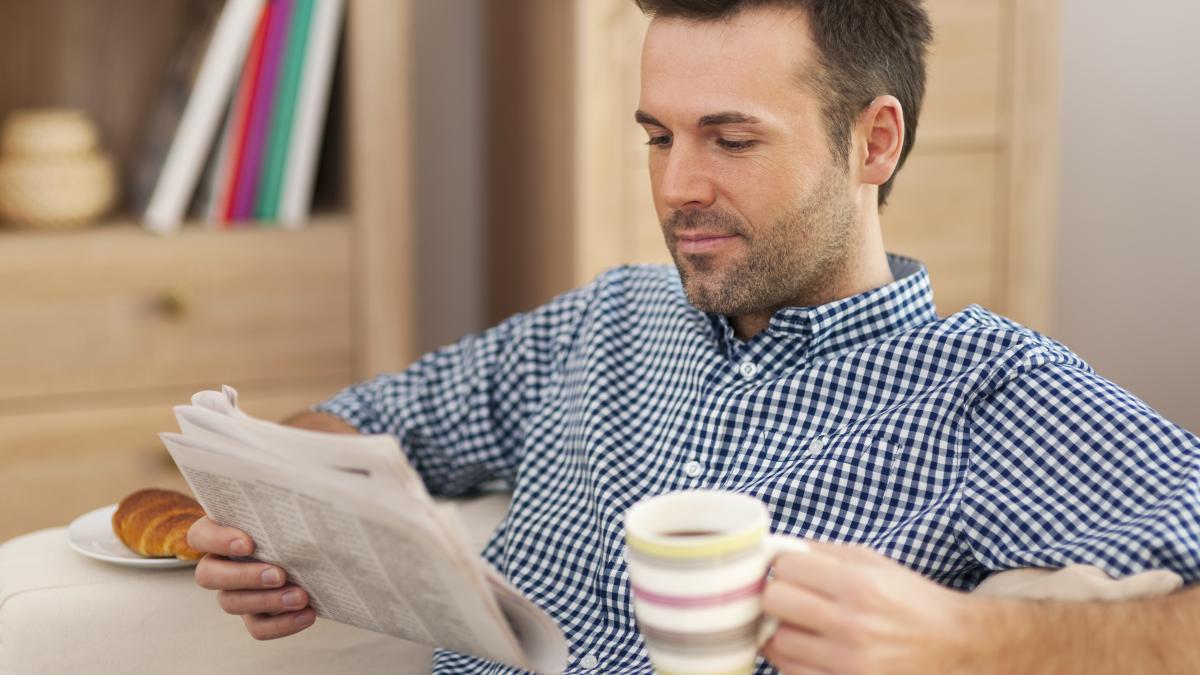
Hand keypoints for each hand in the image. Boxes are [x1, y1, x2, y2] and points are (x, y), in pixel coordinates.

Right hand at [187, 516, 315, 638]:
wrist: (309, 549)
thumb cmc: (289, 521)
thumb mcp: (282, 509)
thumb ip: (278, 506)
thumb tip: (301, 498)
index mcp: (220, 532)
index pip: (200, 536)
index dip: (218, 541)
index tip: (248, 543)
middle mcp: (219, 564)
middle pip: (208, 575)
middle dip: (244, 577)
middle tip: (279, 575)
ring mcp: (233, 591)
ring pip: (232, 603)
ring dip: (267, 602)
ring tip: (300, 597)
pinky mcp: (253, 614)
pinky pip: (257, 627)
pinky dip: (282, 624)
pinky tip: (306, 614)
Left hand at [761, 540, 974, 674]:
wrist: (955, 645)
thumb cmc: (909, 599)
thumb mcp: (873, 562)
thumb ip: (822, 552)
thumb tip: (773, 548)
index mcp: (859, 585)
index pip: (785, 567)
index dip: (784, 566)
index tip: (793, 571)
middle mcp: (853, 624)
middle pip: (773, 601)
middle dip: (777, 595)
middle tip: (791, 597)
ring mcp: (849, 663)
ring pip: (776, 641)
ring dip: (781, 630)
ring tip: (800, 625)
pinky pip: (792, 672)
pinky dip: (793, 659)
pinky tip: (810, 648)